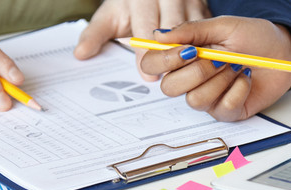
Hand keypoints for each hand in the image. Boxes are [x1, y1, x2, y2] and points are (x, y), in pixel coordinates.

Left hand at [74, 0, 210, 80]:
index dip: (147, 52)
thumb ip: (96, 34)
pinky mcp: (206, 11)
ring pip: (195, 32)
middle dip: (171, 56)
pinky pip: (209, 33)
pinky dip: (205, 50)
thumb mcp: (111, 14)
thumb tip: (81, 54)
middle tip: (168, 80)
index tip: (148, 75)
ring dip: (191, 55)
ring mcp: (192, 2)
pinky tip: (201, 67)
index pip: (146, 26)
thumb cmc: (132, 5)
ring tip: (186, 78)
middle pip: (174, 29)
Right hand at [140, 16, 290, 121]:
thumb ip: (192, 31)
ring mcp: (209, 97)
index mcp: (184, 55)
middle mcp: (192, 78)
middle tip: (219, 58)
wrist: (283, 51)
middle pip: (170, 87)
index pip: (153, 64)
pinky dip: (238, 91)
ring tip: (237, 66)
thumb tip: (159, 36)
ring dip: (219, 80)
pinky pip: (222, 108)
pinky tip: (246, 79)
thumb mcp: (223, 26)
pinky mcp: (228, 110)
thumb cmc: (254, 37)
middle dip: (197, 72)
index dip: (163, 61)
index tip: (187, 50)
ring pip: (195, 100)